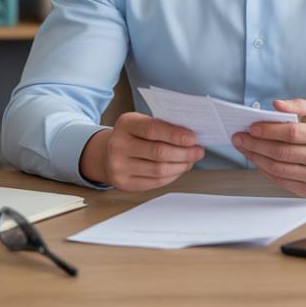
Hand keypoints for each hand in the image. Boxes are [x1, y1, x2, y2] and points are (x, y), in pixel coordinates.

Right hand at [79, 112, 204, 191]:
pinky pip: (155, 182)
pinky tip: (179, 169)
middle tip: (199, 150)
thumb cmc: (132, 135)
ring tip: (191, 160)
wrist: (106, 153)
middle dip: (184, 153)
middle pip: (159, 153)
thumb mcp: (141, 123)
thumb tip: (191, 135)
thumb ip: (162, 126)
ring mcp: (119, 166)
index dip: (176, 135)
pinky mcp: (124, 183)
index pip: (153, 129)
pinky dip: (172, 176)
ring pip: (159, 170)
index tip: (194, 138)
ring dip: (181, 166)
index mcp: (126, 124)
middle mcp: (118, 145)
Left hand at [232, 99, 305, 196]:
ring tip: (244, 149)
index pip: (291, 133)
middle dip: (255, 144)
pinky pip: (283, 182)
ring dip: (256, 159)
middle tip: (239, 137)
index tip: (251, 126)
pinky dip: (266, 172)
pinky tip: (258, 161)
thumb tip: (276, 104)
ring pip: (279, 169)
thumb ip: (302, 105)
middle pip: (281, 152)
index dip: (268, 130)